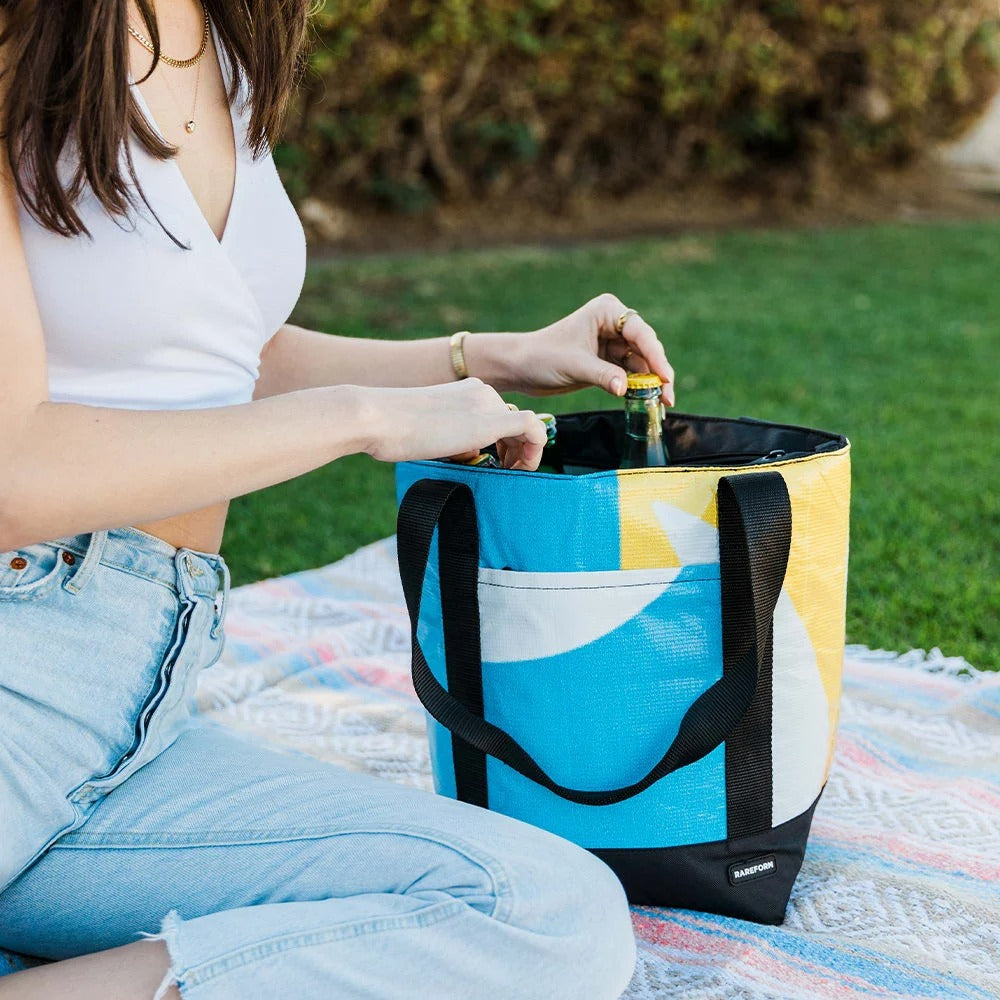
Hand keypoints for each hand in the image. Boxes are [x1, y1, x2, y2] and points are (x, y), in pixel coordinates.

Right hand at [361, 379, 547, 470]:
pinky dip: (536, 448)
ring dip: (524, 454)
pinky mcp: (489, 421)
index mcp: (465, 390)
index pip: (498, 414)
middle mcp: (481, 391)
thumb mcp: (427, 430)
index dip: (505, 442)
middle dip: (515, 450)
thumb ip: (451, 438)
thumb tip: (466, 456)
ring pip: (525, 426)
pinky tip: (524, 468)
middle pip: (514, 421)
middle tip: (506, 472)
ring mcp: (486, 403)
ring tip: (512, 475)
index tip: (496, 462)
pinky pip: (532, 428)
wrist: (376, 417)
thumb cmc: (389, 429)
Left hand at [468, 293, 674, 403]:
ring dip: (651, 384)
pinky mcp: (608, 362)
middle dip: (657, 372)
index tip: (665, 377)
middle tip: (667, 396)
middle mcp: (614, 324)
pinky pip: (630, 375)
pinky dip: (639, 388)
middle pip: (646, 348)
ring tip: (662, 405)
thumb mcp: (574, 366)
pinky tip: (649, 402)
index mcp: (607, 311)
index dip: (655, 355)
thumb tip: (625, 388)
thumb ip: (603, 375)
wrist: (521, 368)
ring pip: (641, 364)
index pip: (639, 332)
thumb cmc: (542, 357)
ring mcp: (613, 343)